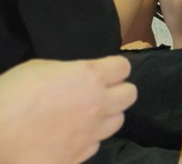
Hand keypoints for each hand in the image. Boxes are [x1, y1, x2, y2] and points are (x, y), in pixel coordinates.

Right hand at [0, 55, 135, 163]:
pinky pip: (94, 145)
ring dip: (104, 117)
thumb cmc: (11, 94)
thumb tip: (78, 80)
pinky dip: (86, 140)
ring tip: (83, 118)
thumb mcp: (40, 69)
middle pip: (130, 95)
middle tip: (98, 94)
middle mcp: (98, 105)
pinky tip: (68, 138)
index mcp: (90, 77)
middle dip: (117, 92)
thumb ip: (70, 72)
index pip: (123, 67)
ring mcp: (89, 134)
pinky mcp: (77, 158)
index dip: (113, 69)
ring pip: (116, 122)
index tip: (102, 73)